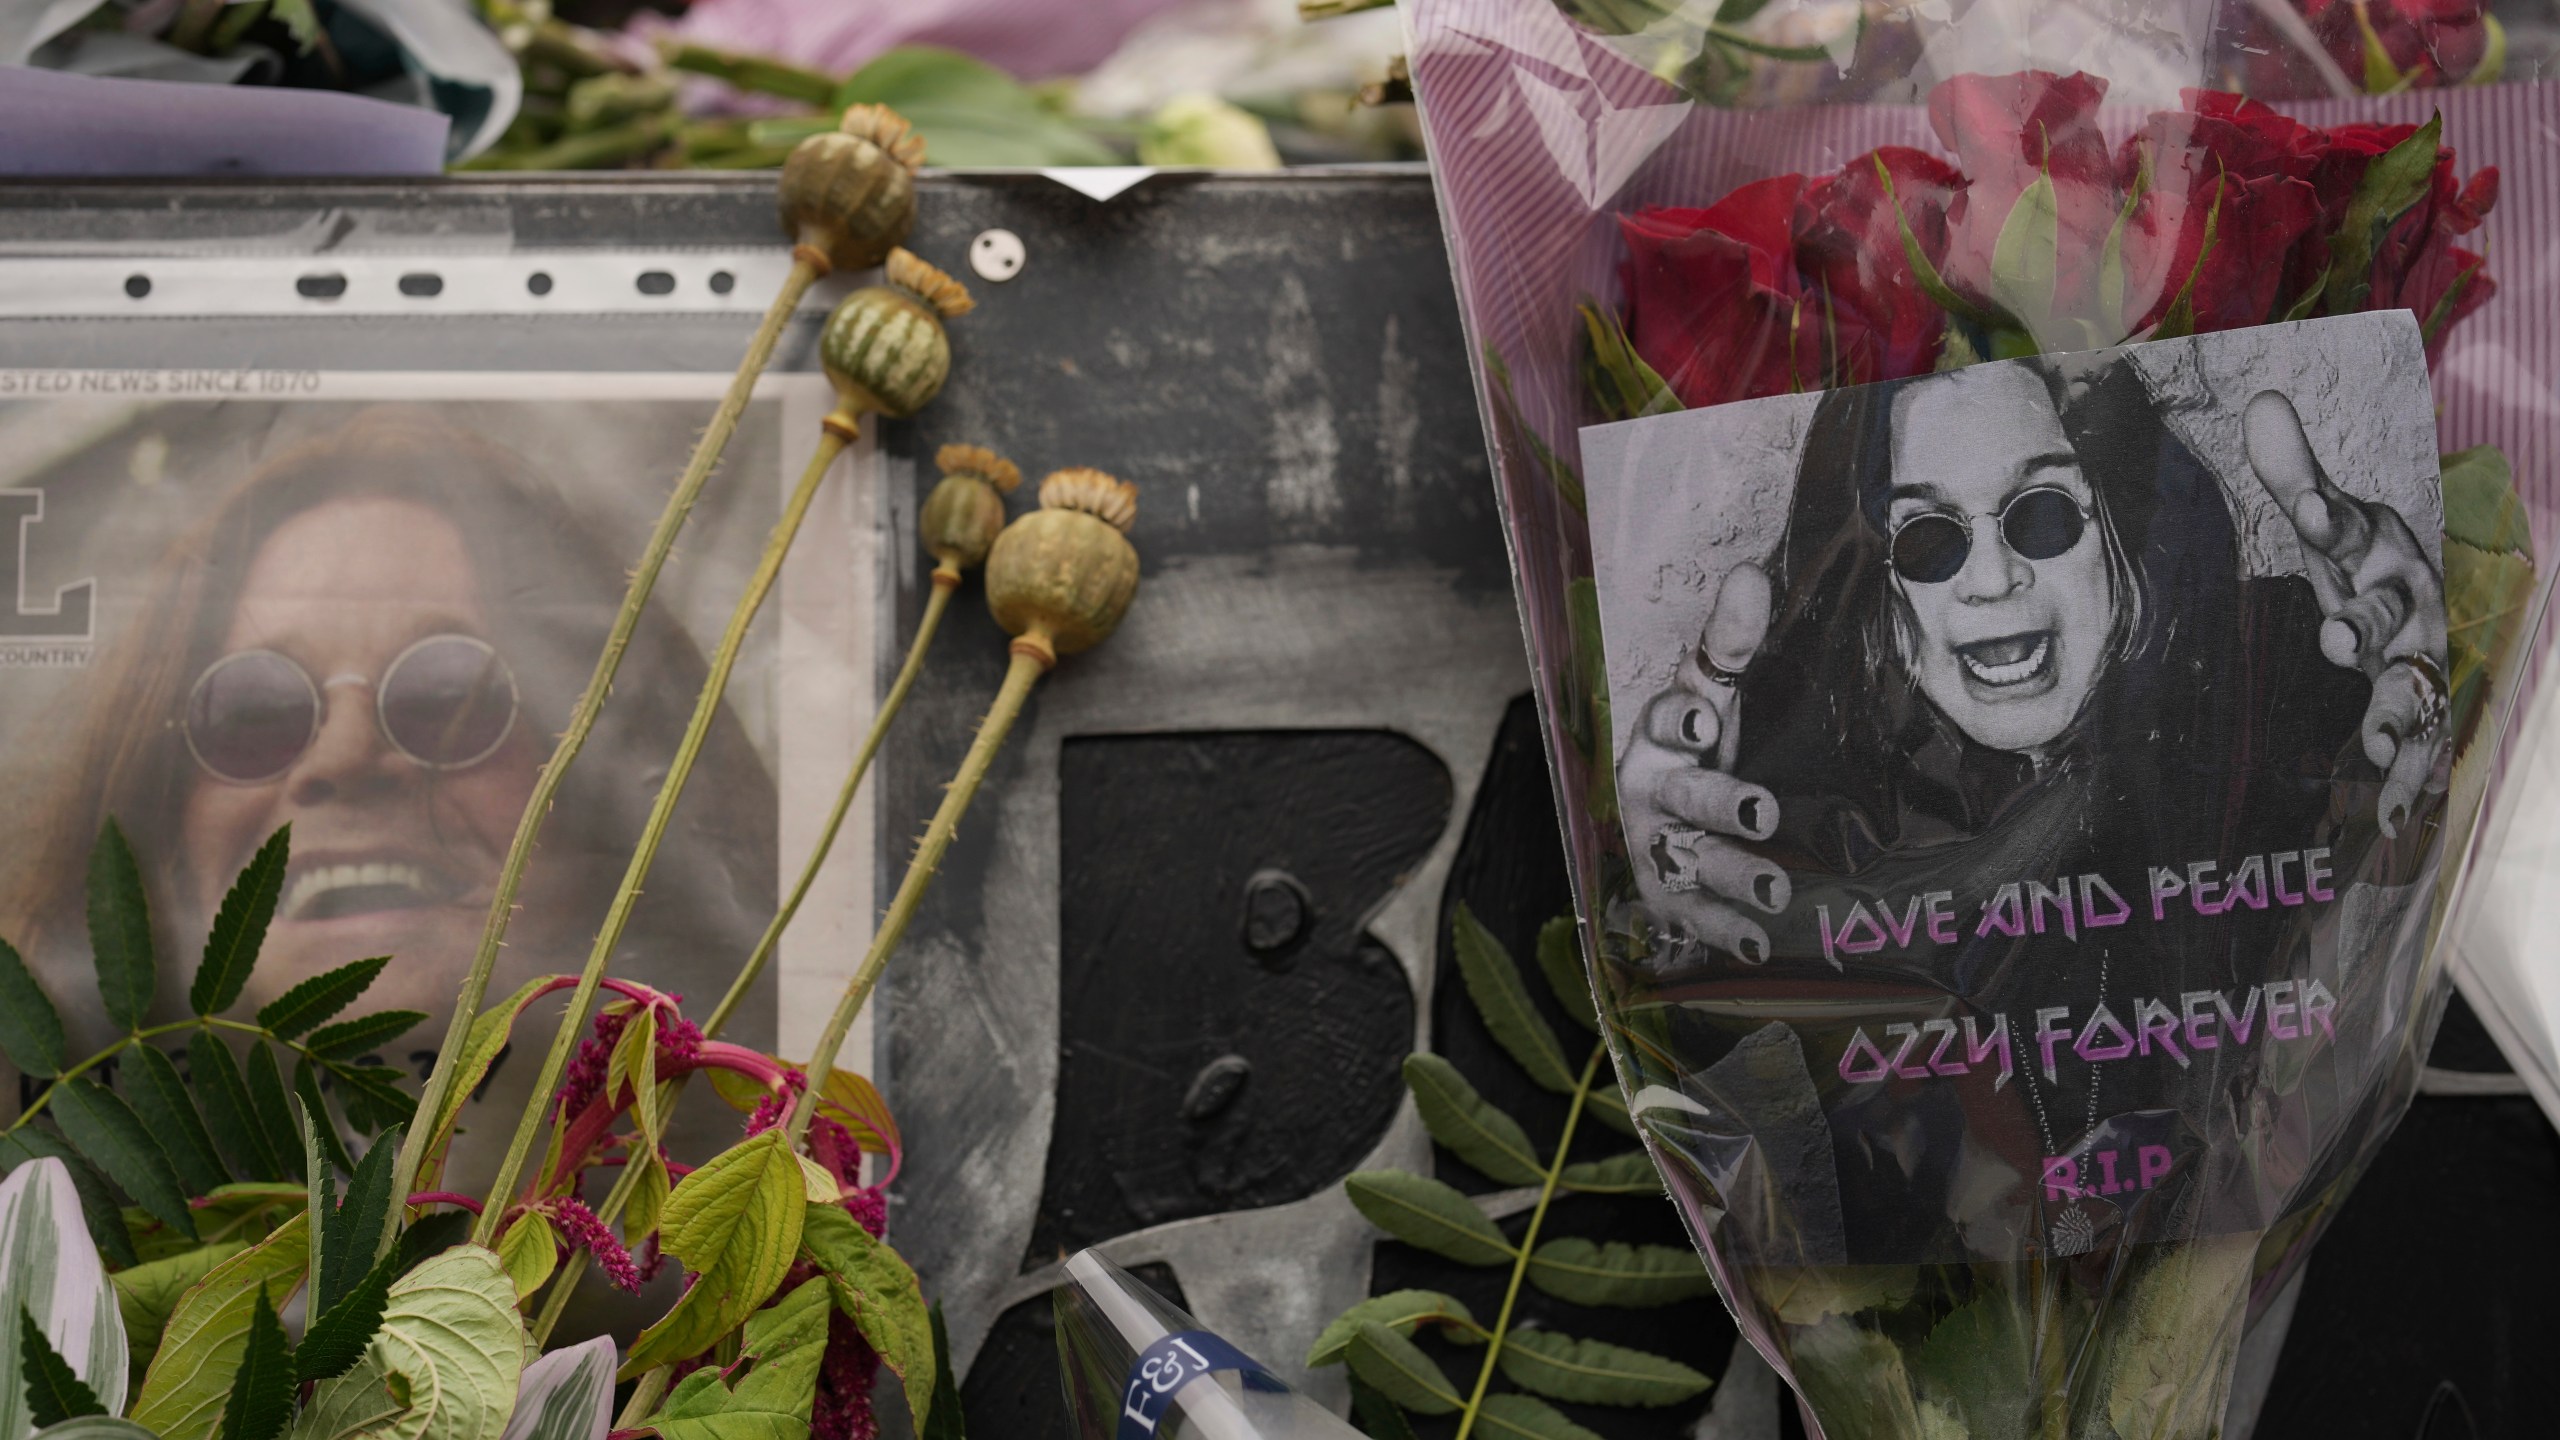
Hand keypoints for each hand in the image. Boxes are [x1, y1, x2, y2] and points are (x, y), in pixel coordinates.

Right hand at [1616, 562, 1790, 962]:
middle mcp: (1650, 792)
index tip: (1704, 718)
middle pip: (1683, 795)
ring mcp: (1657, 848)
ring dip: (1733, 874)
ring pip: (1692, 860)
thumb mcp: (1710, 693)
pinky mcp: (1669, 897)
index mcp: (1659, 734)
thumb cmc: (1695, 747)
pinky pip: (1695, 916)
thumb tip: (1750, 574)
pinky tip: (1762, 942)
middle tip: (1763, 810)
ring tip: (1777, 887)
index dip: (1680, 719)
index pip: (1664, 719)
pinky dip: (1726, 931)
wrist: (1660, 822)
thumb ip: (1729, 643)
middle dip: (1719, 803)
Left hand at [2244, 391, 2449, 837]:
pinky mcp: (2414, 710)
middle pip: (2387, 612)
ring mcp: (2414, 661)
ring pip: (2410, 685)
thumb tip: (2263, 401)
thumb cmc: (2361, 560)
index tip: (2313, 511)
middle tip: (2336, 634)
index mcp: (2382, 548)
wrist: (2410, 601)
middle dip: (2364, 623)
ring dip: (2393, 712)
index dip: (2332, 518)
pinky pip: (2417, 748)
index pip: (2353, 529)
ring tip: (2373, 741)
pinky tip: (2395, 818)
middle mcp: (2408, 604)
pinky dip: (2408, 781)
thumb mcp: (2330, 520)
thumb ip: (2295, 475)